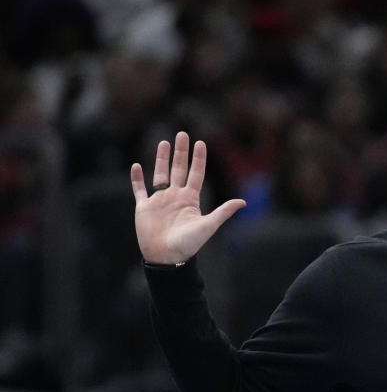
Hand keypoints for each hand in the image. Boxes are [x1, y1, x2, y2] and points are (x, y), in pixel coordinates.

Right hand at [131, 131, 245, 263]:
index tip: (201, 143)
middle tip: (182, 134)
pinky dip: (137, 179)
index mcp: (190, 199)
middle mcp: (175, 197)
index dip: (198, 159)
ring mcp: (159, 201)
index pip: (196, 174)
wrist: (167, 257)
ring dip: (161, 159)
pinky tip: (137, 166)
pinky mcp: (144, 207)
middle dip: (181, 152)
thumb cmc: (189, 244)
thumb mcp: (209, 225)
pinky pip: (139, 190)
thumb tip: (244, 202)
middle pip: (179, 169)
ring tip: (164, 142)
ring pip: (160, 174)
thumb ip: (224, 211)